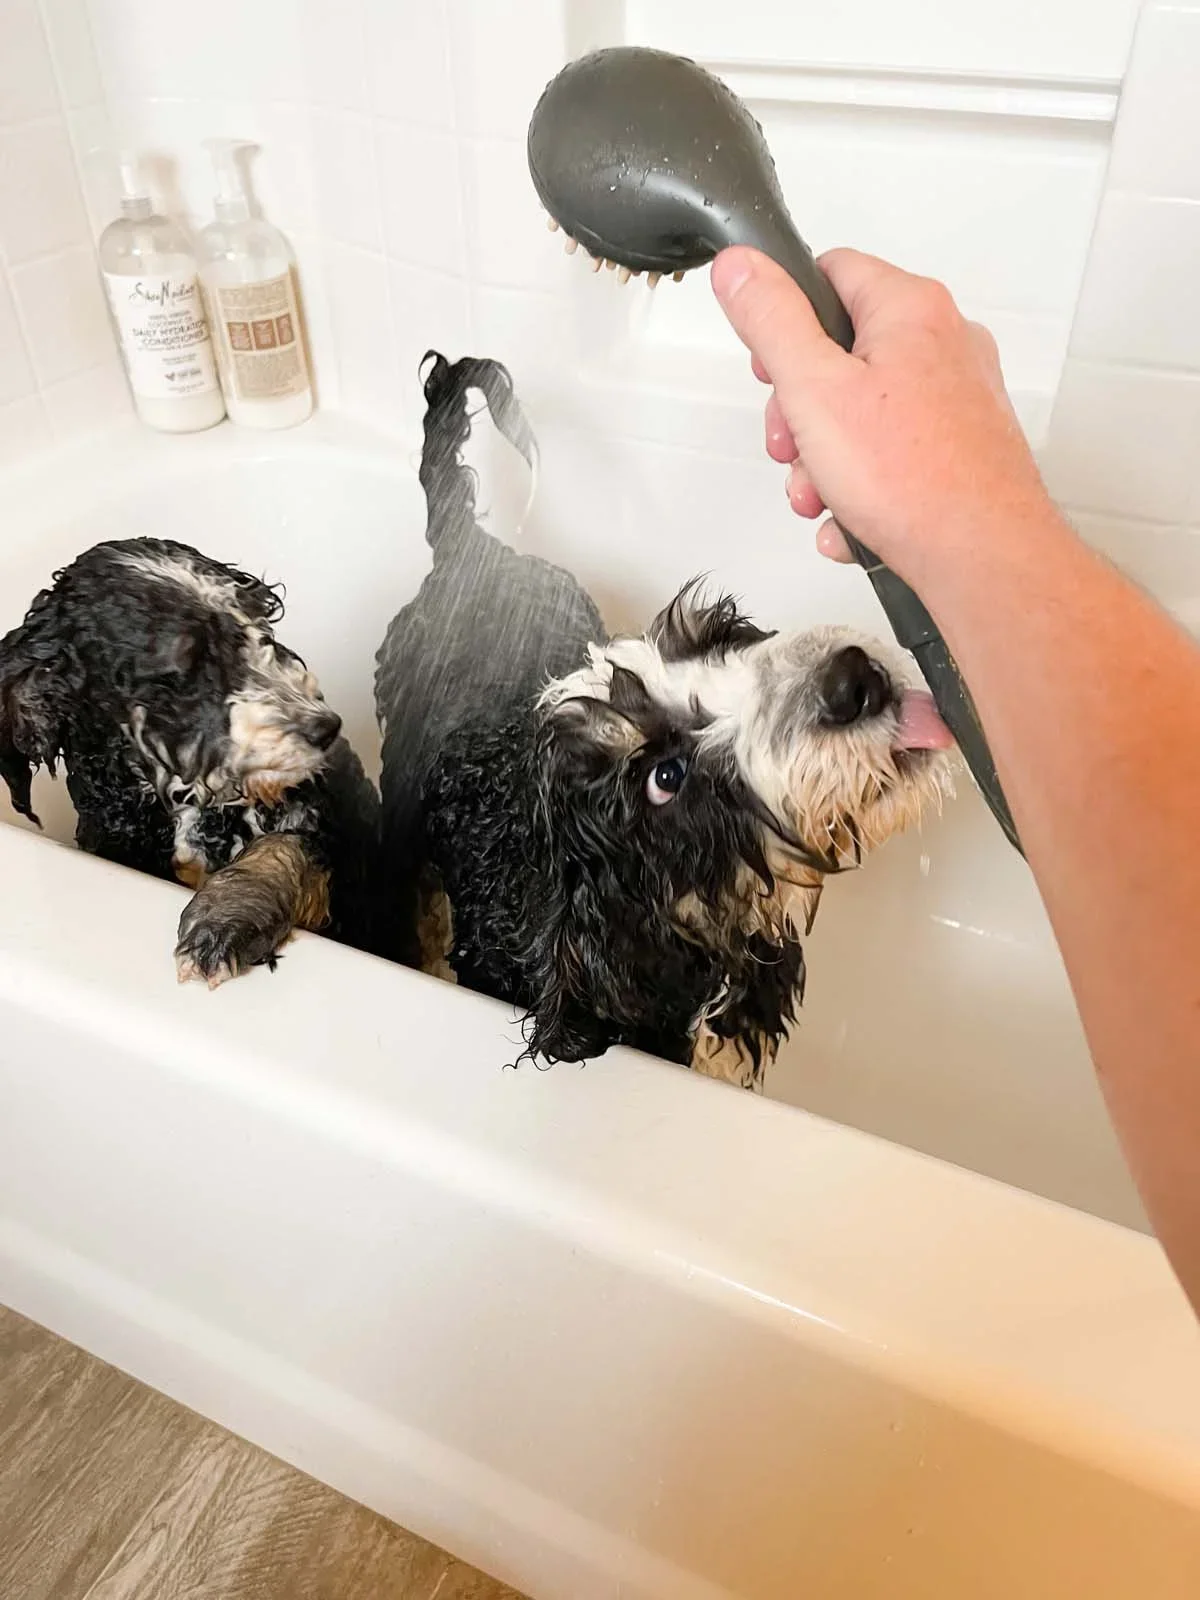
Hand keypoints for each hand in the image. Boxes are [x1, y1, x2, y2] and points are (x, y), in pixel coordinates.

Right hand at [710, 246, 1055, 585]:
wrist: (981, 555)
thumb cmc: (914, 478)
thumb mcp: (813, 388)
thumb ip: (771, 320)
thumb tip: (742, 267)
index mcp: (910, 309)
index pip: (830, 272)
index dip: (785, 317)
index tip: (768, 363)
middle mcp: (944, 342)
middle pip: (842, 352)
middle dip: (800, 410)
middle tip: (791, 446)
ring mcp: (958, 395)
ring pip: (864, 411)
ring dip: (825, 458)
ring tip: (820, 494)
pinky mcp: (963, 444)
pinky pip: (893, 453)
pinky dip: (863, 486)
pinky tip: (851, 518)